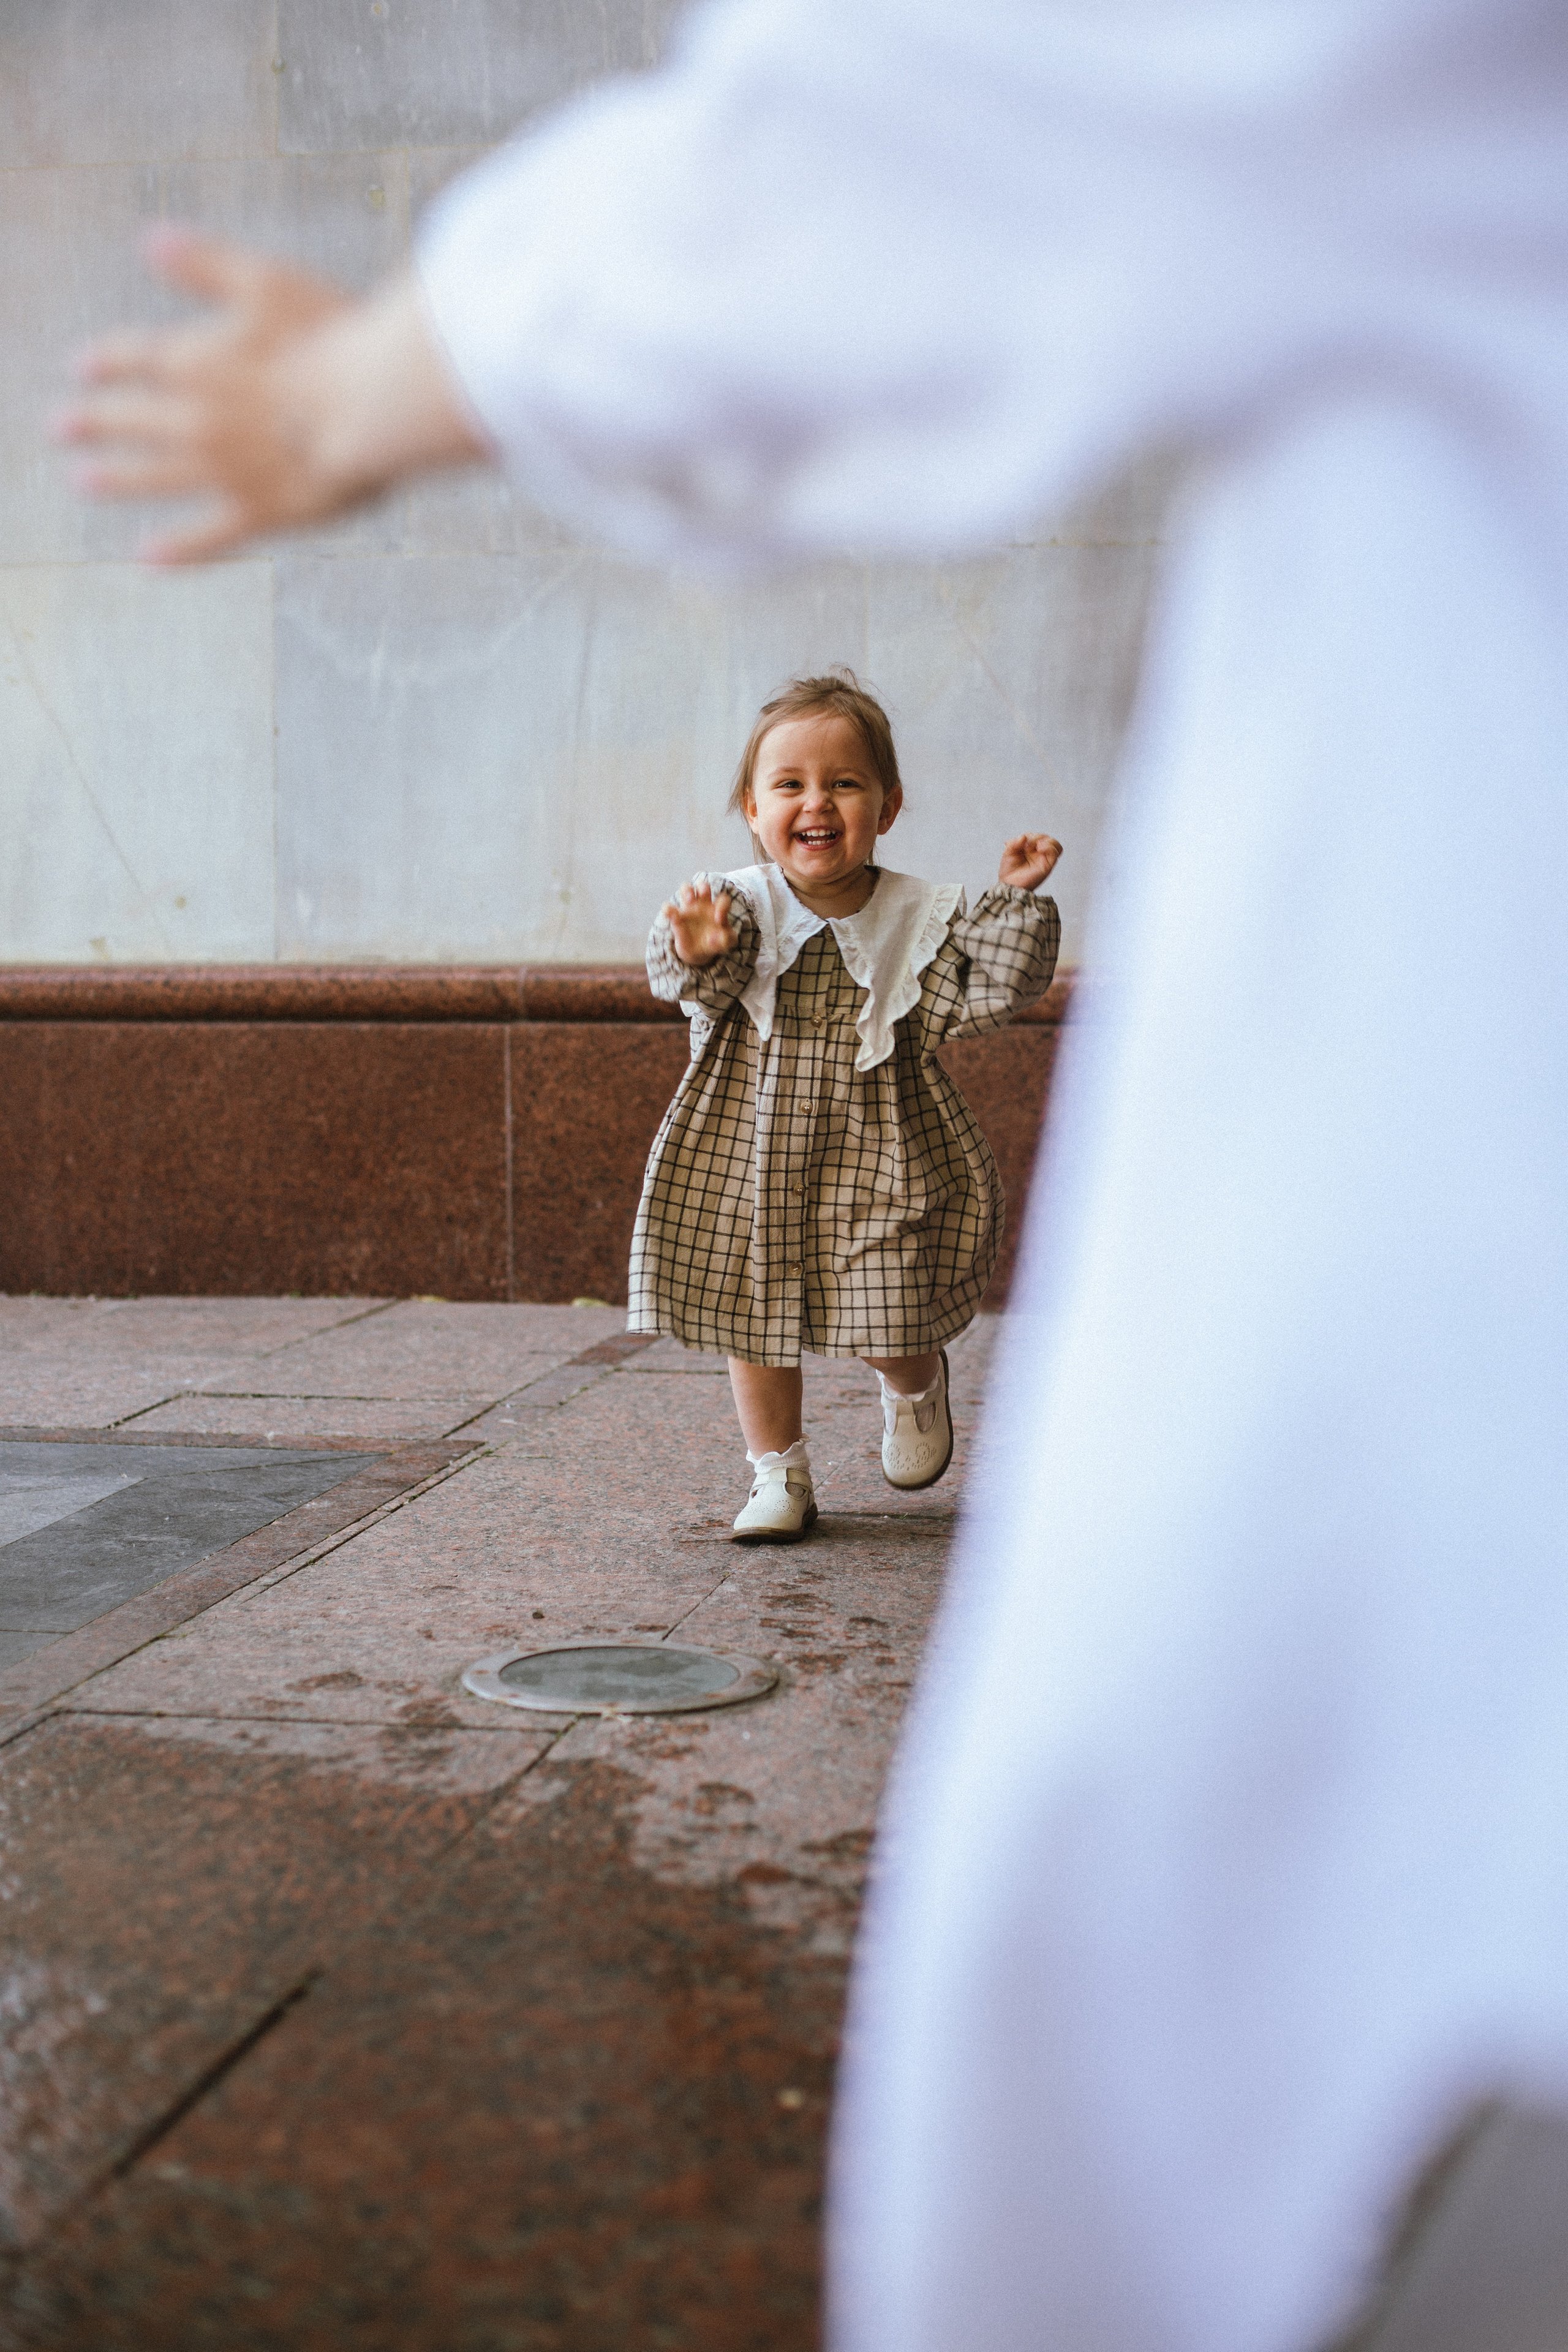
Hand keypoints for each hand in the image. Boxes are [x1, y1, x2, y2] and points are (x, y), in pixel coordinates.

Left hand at [53, 230, 485, 563]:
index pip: (133, 359)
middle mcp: (194, 420)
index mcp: (194, 361)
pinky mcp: (259, 512)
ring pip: (154, 476)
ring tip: (83, 482)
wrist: (372, 407)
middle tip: (60, 426)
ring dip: (115, 479)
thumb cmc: (329, 337)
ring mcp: (224, 471)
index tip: (81, 368)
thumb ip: (206, 263)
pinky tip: (148, 557)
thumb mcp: (264, 281)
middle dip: (92, 421)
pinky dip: (178, 549)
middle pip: (130, 419)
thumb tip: (151, 241)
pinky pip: (208, 536)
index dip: (104, 362)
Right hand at [663, 879, 737, 967]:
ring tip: (689, 901)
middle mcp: (703, 905)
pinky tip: (671, 915)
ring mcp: (689, 910)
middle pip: (702, 885)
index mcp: (718, 909)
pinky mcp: (676, 919)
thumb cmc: (716, 943)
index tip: (719, 921)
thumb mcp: (726, 944)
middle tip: (704, 894)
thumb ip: (726, 940)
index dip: (722, 906)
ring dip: (687, 890)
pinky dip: (668, 909)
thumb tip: (714, 938)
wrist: (700, 954)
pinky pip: (668, 908)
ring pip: (686, 888)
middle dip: (703, 886)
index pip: (722, 900)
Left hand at [998, 832, 1062, 890]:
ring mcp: (1044, 859)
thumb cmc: (1008, 871)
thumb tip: (1024, 836)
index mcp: (1030, 849)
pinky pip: (1056, 852)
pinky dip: (1049, 846)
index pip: (1036, 836)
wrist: (1009, 884)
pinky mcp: (1048, 865)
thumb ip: (1015, 843)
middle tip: (1026, 846)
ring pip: (1055, 844)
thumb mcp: (1008, 853)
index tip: (1020, 843)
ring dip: (1046, 840)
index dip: (1029, 836)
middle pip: (1046, 837)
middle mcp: (1039, 854)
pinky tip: (1040, 848)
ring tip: (1036, 845)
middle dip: (1036, 837)